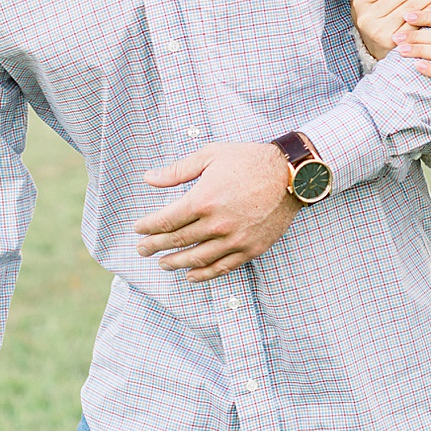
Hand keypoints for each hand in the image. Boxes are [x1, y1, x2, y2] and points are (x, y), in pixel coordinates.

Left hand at [134, 143, 301, 280]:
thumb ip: (178, 170)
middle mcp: (216, 224)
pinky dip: (203, 274)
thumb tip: (149, 179)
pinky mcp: (251, 249)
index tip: (138, 229)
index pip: (166, 221)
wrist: (291, 175)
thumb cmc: (250, 160)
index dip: (148, 227)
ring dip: (175, 263)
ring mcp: (234, 240)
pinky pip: (222, 267)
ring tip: (162, 263)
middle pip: (177, 241)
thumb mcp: (211, 156)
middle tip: (142, 250)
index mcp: (203, 200)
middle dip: (154, 246)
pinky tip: (191, 275)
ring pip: (196, 258)